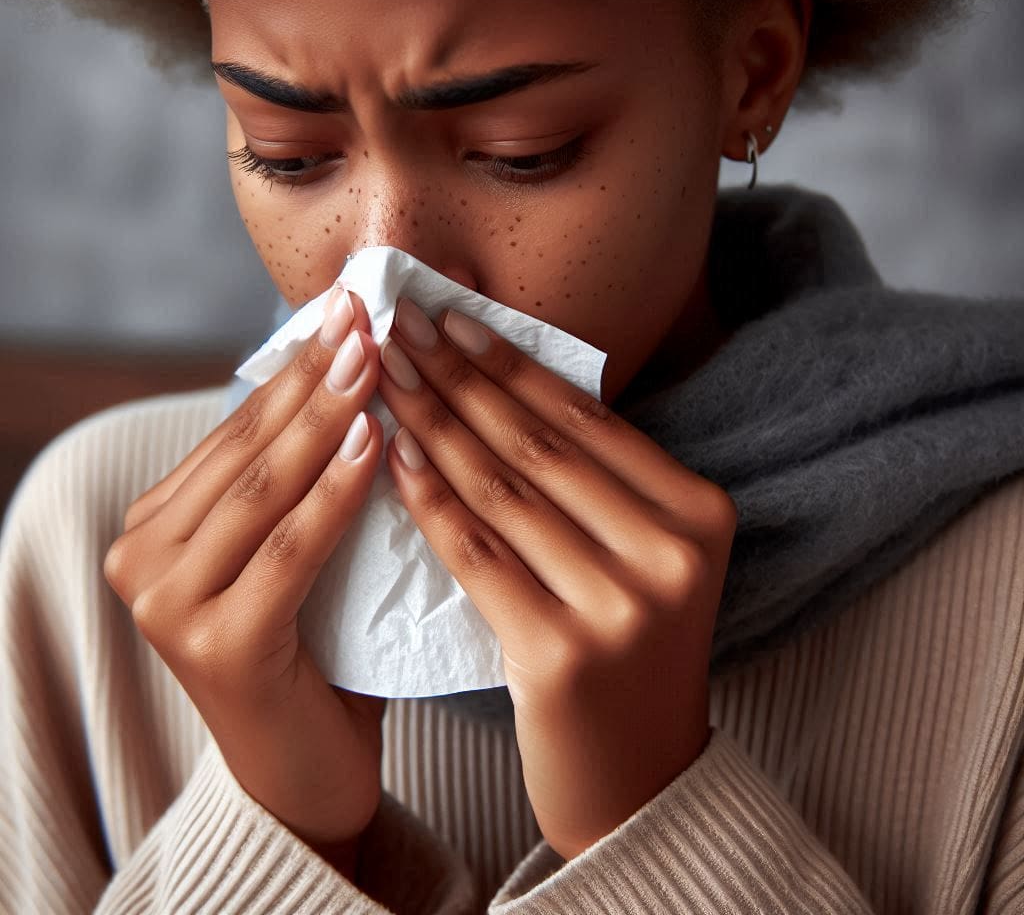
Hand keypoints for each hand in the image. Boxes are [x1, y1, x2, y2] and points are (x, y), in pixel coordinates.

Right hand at [103, 288, 386, 871]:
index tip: (346, 308)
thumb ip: (295, 483)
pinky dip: (335, 494)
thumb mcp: (291, 551)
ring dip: (325, 418)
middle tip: (364, 314)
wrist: (304, 772)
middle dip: (313, 376)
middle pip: (247, 448)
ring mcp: (169, 605)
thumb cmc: (312, 651)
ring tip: (374, 359)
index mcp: (157, 528)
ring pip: (263, 488)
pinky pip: (290, 548)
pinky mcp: (217, 646)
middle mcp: (144, 561)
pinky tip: (373, 444)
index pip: (236, 430)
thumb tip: (350, 382)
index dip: (295, 367)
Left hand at [378, 298, 736, 860]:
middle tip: (400, 328)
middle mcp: (672, 554)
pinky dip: (430, 500)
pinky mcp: (563, 656)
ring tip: (382, 377)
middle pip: (540, 445)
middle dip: (459, 379)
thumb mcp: (642, 555)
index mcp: (701, 514)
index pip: (587, 420)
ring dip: (432, 424)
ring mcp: (622, 607)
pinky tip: (392, 455)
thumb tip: (501, 381)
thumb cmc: (629, 653)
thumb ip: (595, 481)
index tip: (450, 319)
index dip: (511, 363)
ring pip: (503, 491)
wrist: (637, 779)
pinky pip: (477, 554)